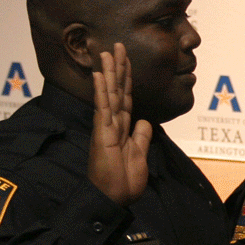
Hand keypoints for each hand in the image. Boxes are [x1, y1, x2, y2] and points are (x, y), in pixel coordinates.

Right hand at [88, 44, 151, 206]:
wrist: (113, 198)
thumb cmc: (123, 181)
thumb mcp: (140, 155)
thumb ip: (141, 137)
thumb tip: (144, 120)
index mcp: (122, 128)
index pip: (126, 97)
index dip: (127, 79)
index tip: (127, 60)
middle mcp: (113, 123)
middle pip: (118, 90)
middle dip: (119, 67)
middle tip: (118, 45)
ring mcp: (106, 126)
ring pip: (110, 94)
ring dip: (109, 72)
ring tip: (107, 51)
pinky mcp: (101, 133)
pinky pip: (103, 108)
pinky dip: (102, 91)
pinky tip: (101, 75)